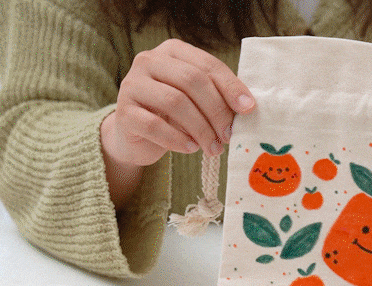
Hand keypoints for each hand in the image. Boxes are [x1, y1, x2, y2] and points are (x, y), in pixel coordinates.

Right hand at [101, 39, 255, 206]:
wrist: (135, 137)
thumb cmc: (172, 115)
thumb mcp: (196, 100)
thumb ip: (216, 96)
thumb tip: (246, 107)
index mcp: (172, 51)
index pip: (207, 65)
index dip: (230, 87)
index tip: (248, 109)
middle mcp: (149, 61)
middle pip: (191, 80)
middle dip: (216, 110)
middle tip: (228, 135)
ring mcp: (132, 84)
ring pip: (175, 102)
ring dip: (201, 128)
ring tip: (214, 148)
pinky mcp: (123, 112)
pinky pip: (154, 125)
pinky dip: (177, 139)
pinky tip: (191, 148)